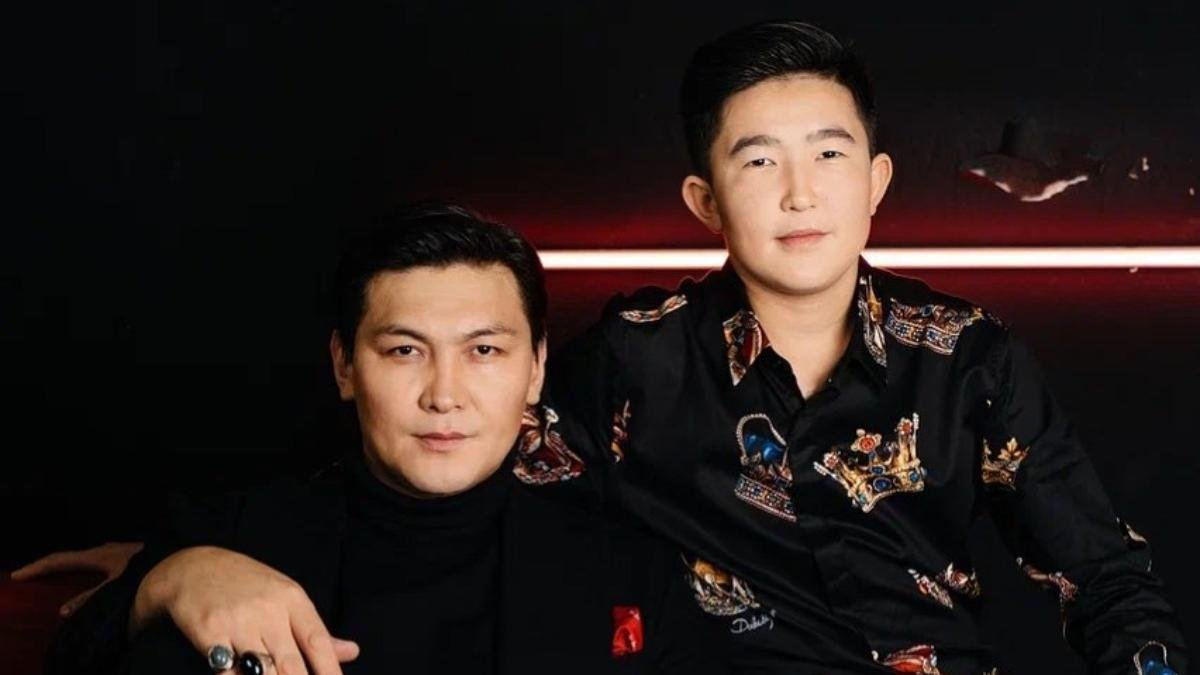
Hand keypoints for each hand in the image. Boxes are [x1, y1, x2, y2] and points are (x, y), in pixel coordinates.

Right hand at [11, 541, 144, 616]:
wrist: (183, 564)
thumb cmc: (148, 574)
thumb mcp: (114, 589)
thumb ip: (89, 599)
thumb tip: (63, 610)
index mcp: (99, 555)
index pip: (61, 559)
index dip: (39, 567)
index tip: (19, 574)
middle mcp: (109, 548)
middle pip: (76, 556)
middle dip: (57, 564)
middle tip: (40, 573)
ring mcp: (124, 549)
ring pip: (94, 555)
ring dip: (80, 563)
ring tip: (70, 571)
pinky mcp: (137, 553)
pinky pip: (110, 558)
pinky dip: (99, 565)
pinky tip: (106, 570)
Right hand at [134, 546, 358, 674]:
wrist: (193, 567)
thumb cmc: (247, 584)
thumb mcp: (285, 595)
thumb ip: (314, 629)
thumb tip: (351, 652)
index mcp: (292, 599)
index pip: (318, 641)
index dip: (330, 669)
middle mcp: (268, 610)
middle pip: (291, 663)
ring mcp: (238, 622)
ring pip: (261, 671)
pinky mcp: (209, 633)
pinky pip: (227, 670)